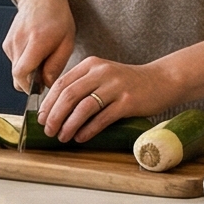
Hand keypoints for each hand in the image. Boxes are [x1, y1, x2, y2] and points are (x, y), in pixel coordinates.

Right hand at [3, 0, 74, 96]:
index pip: (22, 73)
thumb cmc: (57, 17)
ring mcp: (10, 42)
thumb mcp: (67, 41)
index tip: (40, 90)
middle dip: (30, 83)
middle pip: (17, 76)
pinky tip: (35, 53)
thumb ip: (56, 65)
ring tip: (43, 60)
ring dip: (28, 72)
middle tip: (45, 77)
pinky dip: (24, 64)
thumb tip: (47, 84)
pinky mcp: (6, 44)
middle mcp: (19, 42)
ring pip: (16, 70)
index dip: (29, 87)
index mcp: (36, 41)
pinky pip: (15, 62)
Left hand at [37, 56, 178, 141]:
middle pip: (69, 95)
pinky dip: (89, 129)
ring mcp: (115, 86)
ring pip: (83, 107)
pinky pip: (103, 118)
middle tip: (48, 130)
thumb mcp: (103, 76)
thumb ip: (83, 85)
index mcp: (91, 65)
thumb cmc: (128, 83)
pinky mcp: (128, 101)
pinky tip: (81, 137)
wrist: (162, 81)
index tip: (41, 118)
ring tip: (62, 136)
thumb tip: (56, 108)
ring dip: (69, 125)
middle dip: (55, 115)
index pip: (61, 83)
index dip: (48, 102)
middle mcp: (101, 72)